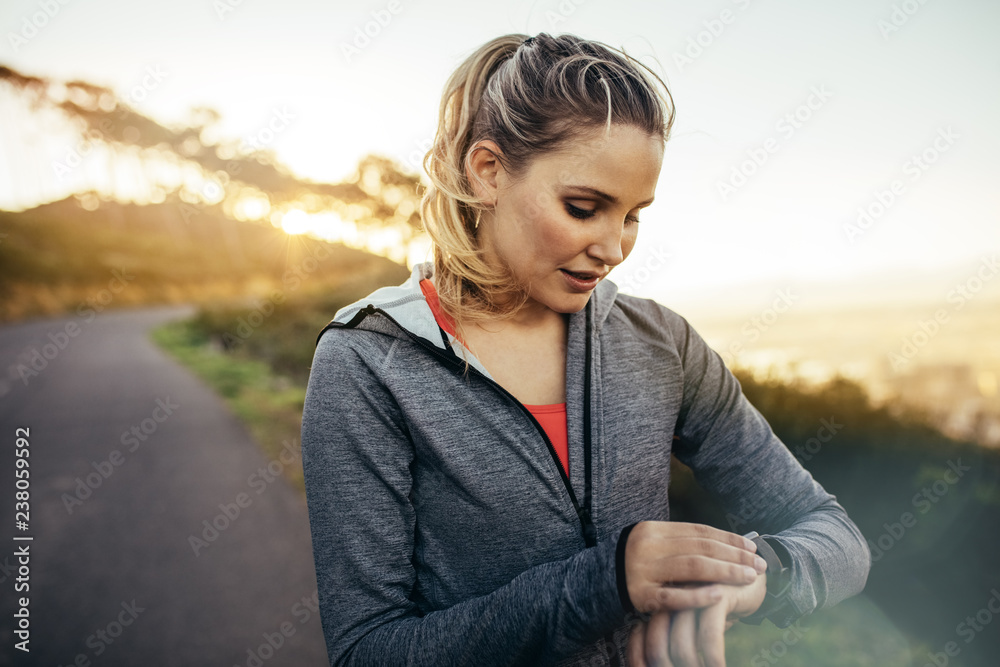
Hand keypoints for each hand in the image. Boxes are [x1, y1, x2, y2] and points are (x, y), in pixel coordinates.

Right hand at [624, 521, 766, 613]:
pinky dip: (698, 596)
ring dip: (725, 572)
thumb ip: (683, 541)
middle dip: (734, 556)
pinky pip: (674, 596)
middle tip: (759, 564)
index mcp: (653, 529)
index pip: (699, 532)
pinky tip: (720, 595)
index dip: (728, 538)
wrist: (600, 580)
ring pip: (692, 568)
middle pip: (700, 548)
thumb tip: (728, 542)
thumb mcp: (655, 543)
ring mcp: (644, 571)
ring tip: (749, 577)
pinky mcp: (641, 595)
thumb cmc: (638, 561)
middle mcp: (648, 546)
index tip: (752, 547)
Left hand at [626, 573, 766, 666]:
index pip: (640, 638)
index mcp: (659, 599)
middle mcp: (669, 596)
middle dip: (667, 666)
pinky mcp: (716, 594)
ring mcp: (689, 595)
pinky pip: (709, 635)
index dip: (642, 660)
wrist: (751, 572)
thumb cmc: (718, 601)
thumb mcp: (695, 616)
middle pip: (657, 644)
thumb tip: (668, 661)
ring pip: (681, 644)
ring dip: (692, 666)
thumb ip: (680, 632)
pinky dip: (713, 657)